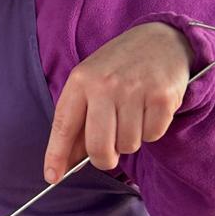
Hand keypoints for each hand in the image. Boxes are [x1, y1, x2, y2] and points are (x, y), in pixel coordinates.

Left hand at [43, 23, 193, 183]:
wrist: (161, 39)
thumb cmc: (119, 66)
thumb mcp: (91, 81)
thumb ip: (79, 118)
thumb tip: (67, 161)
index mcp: (81, 81)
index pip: (64, 126)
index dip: (56, 155)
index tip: (52, 176)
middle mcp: (105, 86)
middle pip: (99, 147)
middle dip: (104, 159)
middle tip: (109, 153)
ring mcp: (135, 91)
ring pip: (128, 145)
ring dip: (130, 139)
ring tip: (132, 116)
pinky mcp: (162, 98)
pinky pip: (152, 135)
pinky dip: (151, 130)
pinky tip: (149, 110)